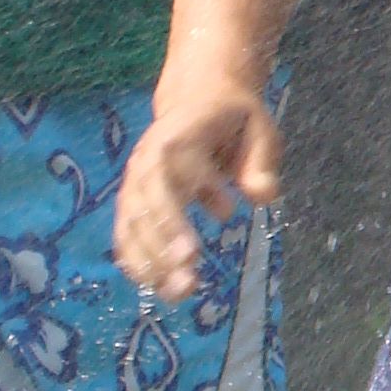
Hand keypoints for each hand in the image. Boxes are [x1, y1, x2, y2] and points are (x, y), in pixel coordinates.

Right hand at [114, 75, 281, 301]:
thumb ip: (261, 162)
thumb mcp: (260, 128)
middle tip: (187, 283)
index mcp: (176, 137)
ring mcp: (135, 179)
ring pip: (132, 224)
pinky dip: (137, 259)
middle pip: (145, 207)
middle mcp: (146, 159)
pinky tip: (157, 288)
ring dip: (150, 261)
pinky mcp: (134, 197)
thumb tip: (263, 198)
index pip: (169, 178)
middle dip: (162, 248)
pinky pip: (127, 231)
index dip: (174, 219)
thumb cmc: (234, 117)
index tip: (191, 254)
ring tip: (178, 294)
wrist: (200, 96)